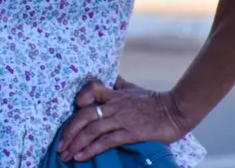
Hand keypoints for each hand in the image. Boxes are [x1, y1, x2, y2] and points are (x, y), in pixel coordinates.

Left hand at [56, 77, 185, 161]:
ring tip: (66, 154)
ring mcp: (121, 119)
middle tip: (60, 144)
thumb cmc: (154, 100)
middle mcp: (114, 105)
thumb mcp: (133, 89)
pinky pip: (105, 142)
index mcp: (115, 94)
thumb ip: (118, 85)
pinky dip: (91, 149)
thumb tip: (109, 78)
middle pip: (84, 115)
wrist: (175, 111)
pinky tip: (81, 156)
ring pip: (91, 130)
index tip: (72, 108)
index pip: (91, 89)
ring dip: (75, 143)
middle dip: (69, 131)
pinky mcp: (129, 133)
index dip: (79, 97)